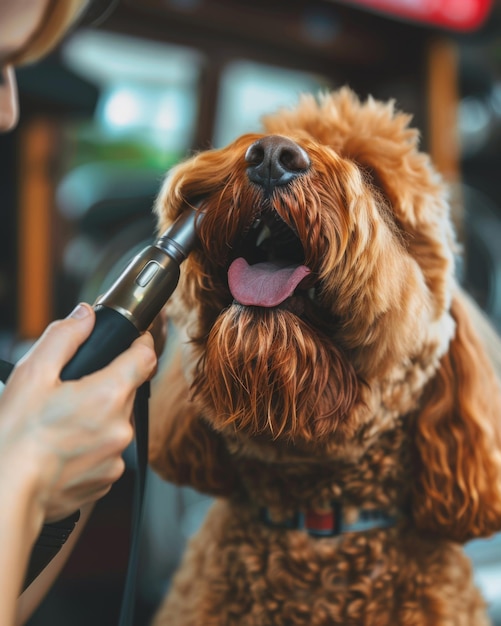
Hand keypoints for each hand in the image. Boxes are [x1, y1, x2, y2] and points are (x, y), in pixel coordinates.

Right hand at [0, 303, 156, 523]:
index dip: (140, 344)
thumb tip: (86, 316)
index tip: (135, 340)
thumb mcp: (33, 374)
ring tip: (64, 424)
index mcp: (108, 395)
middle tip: (73, 391)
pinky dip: (93, 445)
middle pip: (127, 391)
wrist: (6, 494)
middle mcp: (121, 427)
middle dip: (107, 385)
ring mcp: (117, 456)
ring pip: (117, 422)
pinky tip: (65, 448)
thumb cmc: (15, 437)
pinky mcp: (109, 479)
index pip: (146, 357)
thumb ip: (65, 337)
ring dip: (100, 417)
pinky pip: (109, 451)